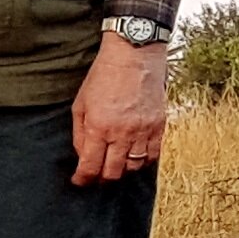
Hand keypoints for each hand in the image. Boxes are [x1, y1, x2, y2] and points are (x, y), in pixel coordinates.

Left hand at [72, 36, 171, 184]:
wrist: (133, 56)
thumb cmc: (103, 77)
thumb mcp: (80, 104)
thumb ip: (80, 134)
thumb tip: (82, 156)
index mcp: (99, 127)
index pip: (90, 167)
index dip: (83, 179)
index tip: (80, 181)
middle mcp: (122, 133)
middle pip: (113, 172)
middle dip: (101, 178)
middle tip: (96, 175)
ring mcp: (143, 130)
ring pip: (134, 167)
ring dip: (122, 169)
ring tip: (115, 163)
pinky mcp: (159, 126)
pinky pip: (152, 155)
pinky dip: (142, 161)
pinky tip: (134, 156)